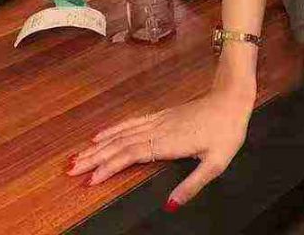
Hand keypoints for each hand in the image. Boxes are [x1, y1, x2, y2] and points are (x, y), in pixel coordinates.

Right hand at [66, 74, 256, 210]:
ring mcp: (160, 121)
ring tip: (77, 155)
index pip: (132, 155)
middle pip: (120, 144)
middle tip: (70, 169)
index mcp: (169, 142)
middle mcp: (159, 130)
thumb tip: (170, 206)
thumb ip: (193, 184)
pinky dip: (114, 128)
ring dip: (99, 145)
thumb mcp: (217, 162)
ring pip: (123, 133)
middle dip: (94, 157)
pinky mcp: (163, 115)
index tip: (89, 180)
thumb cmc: (227, 130)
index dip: (109, 167)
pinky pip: (133, 122)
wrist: (233, 98)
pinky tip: (102, 134)